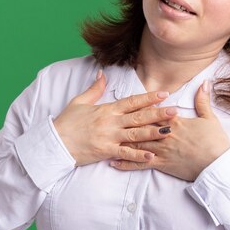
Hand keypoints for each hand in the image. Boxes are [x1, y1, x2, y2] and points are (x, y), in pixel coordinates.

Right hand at [52, 70, 177, 166]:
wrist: (54, 143)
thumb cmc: (66, 122)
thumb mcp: (79, 102)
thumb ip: (94, 88)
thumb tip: (102, 73)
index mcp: (107, 109)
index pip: (132, 101)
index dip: (148, 97)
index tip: (164, 94)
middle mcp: (111, 122)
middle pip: (138, 117)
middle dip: (158, 113)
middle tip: (175, 111)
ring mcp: (109, 137)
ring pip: (136, 134)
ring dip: (154, 132)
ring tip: (169, 131)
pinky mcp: (106, 151)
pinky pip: (125, 154)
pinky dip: (138, 155)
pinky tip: (151, 156)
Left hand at [110, 80, 229, 180]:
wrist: (217, 165)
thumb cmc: (215, 142)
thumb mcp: (210, 118)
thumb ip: (203, 100)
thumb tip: (204, 82)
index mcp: (175, 122)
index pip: (154, 111)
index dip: (142, 106)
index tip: (128, 102)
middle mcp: (164, 135)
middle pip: (141, 125)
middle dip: (124, 122)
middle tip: (107, 118)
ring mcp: (161, 150)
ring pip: (136, 143)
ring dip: (120, 140)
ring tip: (104, 138)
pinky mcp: (161, 165)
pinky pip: (139, 164)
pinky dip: (125, 163)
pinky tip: (113, 161)